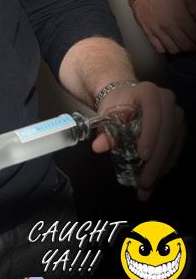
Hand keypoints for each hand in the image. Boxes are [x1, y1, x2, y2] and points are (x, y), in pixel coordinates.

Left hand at [92, 81, 184, 200]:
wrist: (127, 98)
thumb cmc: (117, 104)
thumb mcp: (108, 115)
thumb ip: (106, 132)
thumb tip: (98, 147)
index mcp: (148, 92)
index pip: (153, 111)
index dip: (150, 134)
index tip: (143, 156)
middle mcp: (167, 101)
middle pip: (166, 133)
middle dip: (155, 161)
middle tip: (144, 182)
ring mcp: (176, 115)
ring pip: (172, 145)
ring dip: (160, 169)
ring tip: (146, 187)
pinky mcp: (179, 128)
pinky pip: (175, 150)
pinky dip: (164, 167)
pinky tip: (153, 180)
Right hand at [131, 0, 195, 54]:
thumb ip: (195, 10)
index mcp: (181, 16)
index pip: (195, 36)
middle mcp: (169, 26)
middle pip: (186, 46)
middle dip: (192, 46)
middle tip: (192, 42)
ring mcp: (157, 31)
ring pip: (173, 50)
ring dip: (180, 48)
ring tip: (180, 43)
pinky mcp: (147, 32)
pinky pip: (158, 48)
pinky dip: (166, 49)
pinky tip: (168, 42)